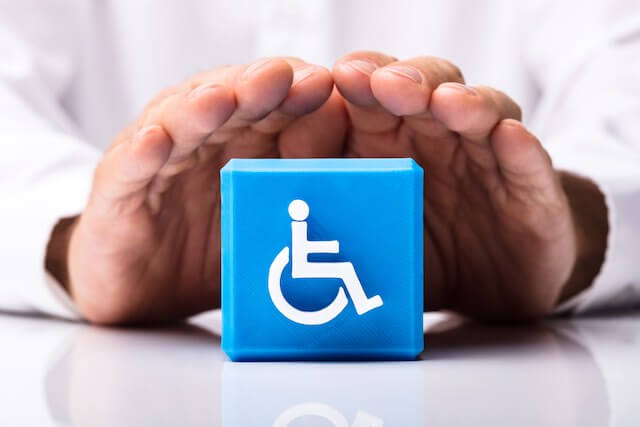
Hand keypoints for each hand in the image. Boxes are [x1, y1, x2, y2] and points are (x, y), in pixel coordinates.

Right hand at [56, 57, 346, 323]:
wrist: (140, 284)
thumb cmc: (210, 247)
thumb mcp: (266, 223)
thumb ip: (302, 192)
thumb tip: (360, 170)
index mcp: (247, 144)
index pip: (276, 105)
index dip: (299, 94)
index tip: (326, 85)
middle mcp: (205, 143)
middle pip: (232, 104)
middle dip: (257, 89)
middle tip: (282, 77)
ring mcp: (161, 164)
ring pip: (180, 124)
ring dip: (201, 109)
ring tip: (222, 99)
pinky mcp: (120, 193)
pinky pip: (130, 169)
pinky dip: (142, 154)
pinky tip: (154, 141)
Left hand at [332, 52, 606, 318]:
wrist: (494, 282)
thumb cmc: (420, 251)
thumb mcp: (368, 233)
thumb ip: (331, 207)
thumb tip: (270, 190)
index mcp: (391, 142)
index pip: (373, 96)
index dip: (360, 82)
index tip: (342, 76)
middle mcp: (438, 137)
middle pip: (425, 89)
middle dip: (405, 82)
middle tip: (386, 84)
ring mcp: (487, 157)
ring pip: (479, 112)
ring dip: (464, 103)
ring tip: (447, 104)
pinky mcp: (530, 187)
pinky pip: (528, 161)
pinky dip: (520, 148)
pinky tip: (508, 137)